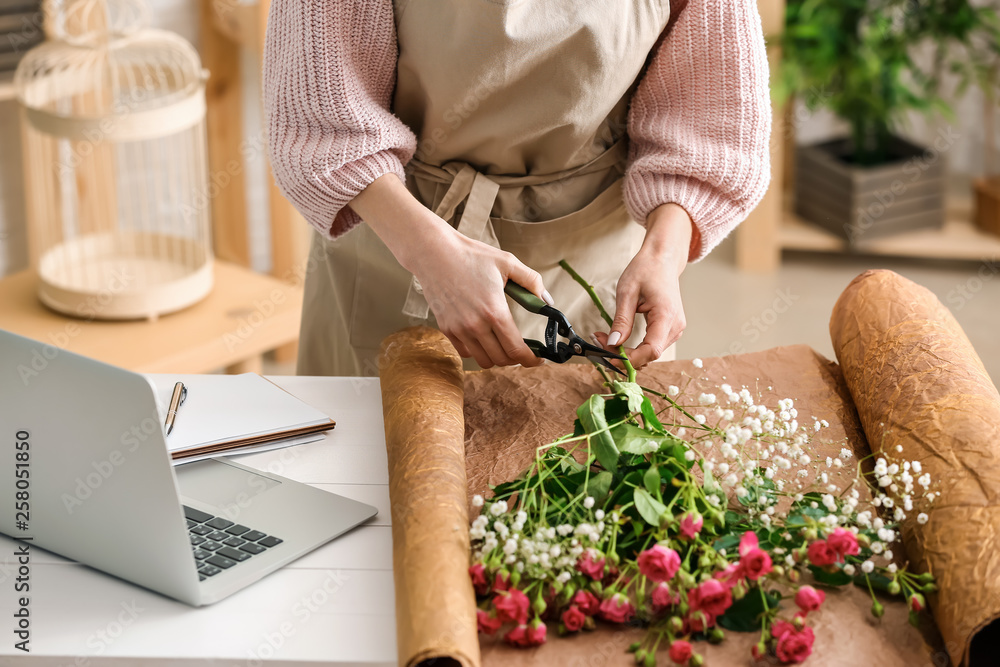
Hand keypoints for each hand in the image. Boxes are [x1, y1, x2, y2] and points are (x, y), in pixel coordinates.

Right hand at [349, 174, 551, 368]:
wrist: (434, 253)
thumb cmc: (471, 256)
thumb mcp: (508, 262)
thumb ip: (532, 282)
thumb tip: (547, 301)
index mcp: (495, 312)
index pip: (517, 350)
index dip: (531, 360)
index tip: (538, 360)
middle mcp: (476, 326)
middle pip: (502, 360)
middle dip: (516, 358)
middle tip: (522, 349)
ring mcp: (459, 329)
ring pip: (483, 360)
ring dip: (496, 356)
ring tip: (502, 344)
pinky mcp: (446, 328)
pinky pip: (466, 352)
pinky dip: (477, 350)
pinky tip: (483, 337)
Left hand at [595, 203, 692, 368]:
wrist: (663, 259)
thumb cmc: (647, 270)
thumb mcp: (627, 292)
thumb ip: (621, 320)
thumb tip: (613, 343)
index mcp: (666, 315)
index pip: (651, 350)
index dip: (630, 359)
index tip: (609, 357)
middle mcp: (675, 326)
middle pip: (650, 354)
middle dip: (624, 355)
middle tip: (600, 342)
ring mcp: (675, 329)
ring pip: (650, 352)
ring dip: (628, 352)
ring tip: (606, 339)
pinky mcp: (670, 329)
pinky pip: (652, 345)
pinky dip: (635, 347)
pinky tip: (619, 339)